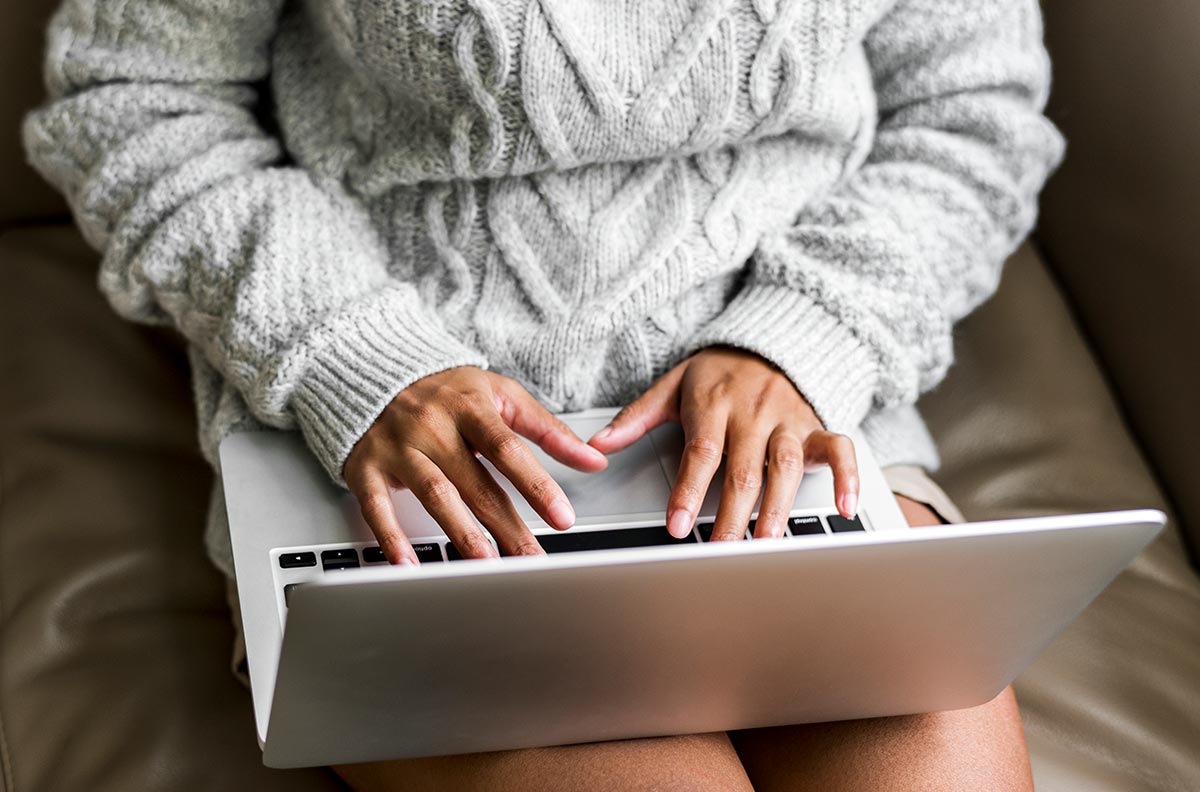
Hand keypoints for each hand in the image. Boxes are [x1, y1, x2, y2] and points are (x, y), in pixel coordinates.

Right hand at [344, 367, 607, 563]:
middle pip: (477, 483)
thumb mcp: (502, 395)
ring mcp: (398, 447)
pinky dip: (391, 536)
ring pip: (435, 494)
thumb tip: (594, 460)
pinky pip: (377, 505)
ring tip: (486, 565)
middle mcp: (433, 426)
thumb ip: (548, 430)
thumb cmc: (448, 390)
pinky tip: (409, 564)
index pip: (508, 450)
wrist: (375, 370)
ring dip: (461, 533)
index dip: (537, 485)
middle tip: (532, 560)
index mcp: (470, 407)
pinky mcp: (366, 466)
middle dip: (508, 526)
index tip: (563, 518)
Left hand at [588, 347, 858, 540]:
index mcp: (714, 405)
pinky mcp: (815, 427)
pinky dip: (847, 477)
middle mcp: (754, 414)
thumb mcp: (672, 386)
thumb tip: (598, 444)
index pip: (702, 452)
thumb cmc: (716, 374)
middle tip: (721, 552)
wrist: (766, 341)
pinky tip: (844, 508)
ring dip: (777, 509)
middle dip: (733, 515)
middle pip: (744, 471)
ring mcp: (788, 420)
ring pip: (786, 468)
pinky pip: (840, 448)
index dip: (690, 491)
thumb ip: (636, 417)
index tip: (678, 525)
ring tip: (765, 544)